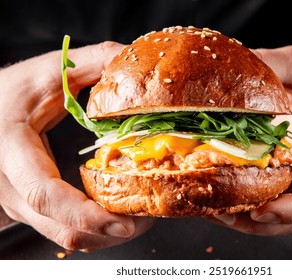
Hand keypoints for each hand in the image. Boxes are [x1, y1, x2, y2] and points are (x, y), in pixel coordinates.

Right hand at [0, 42, 154, 250]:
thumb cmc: (10, 91)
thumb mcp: (47, 72)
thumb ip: (91, 62)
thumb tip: (131, 57)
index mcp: (12, 149)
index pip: (46, 194)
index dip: (86, 214)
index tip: (125, 222)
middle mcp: (12, 187)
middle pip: (61, 228)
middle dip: (108, 231)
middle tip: (146, 220)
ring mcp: (20, 202)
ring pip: (64, 238)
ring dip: (105, 235)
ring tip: (139, 218)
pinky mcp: (30, 208)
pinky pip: (63, 231)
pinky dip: (93, 231)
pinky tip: (115, 215)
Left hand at [210, 46, 291, 234]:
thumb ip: (274, 65)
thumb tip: (231, 64)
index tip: (261, 210)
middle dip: (264, 222)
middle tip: (224, 216)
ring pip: (286, 216)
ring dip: (252, 220)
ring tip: (215, 212)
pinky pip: (274, 198)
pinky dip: (249, 204)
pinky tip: (221, 197)